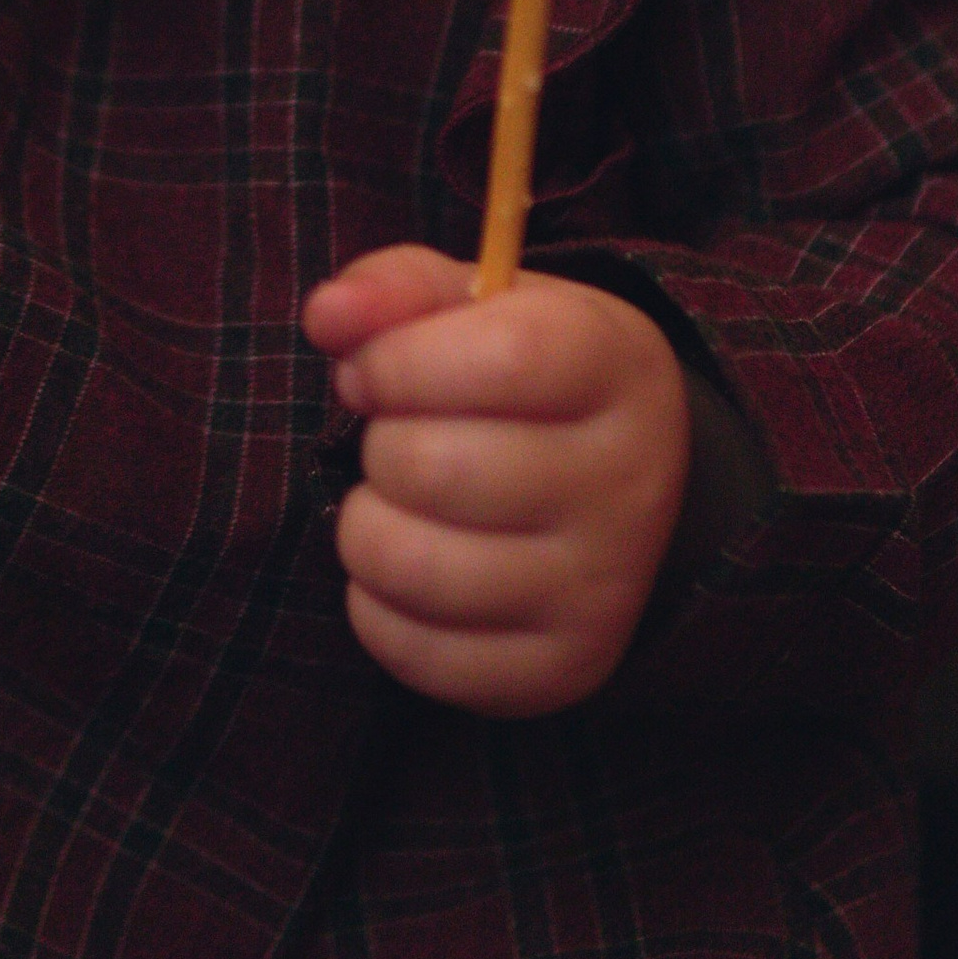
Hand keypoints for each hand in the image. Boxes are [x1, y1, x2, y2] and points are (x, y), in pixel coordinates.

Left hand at [302, 246, 692, 714]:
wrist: (619, 482)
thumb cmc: (525, 377)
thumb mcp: (480, 308)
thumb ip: (399, 289)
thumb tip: (329, 315)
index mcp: (615, 366)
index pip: (501, 359)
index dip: (398, 361)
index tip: (369, 367)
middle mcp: (628, 481)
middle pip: (436, 468)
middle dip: (379, 445)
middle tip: (396, 438)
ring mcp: (602, 588)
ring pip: (413, 566)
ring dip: (367, 525)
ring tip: (395, 501)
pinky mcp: (562, 669)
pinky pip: (415, 651)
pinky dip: (377, 605)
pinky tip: (413, 561)